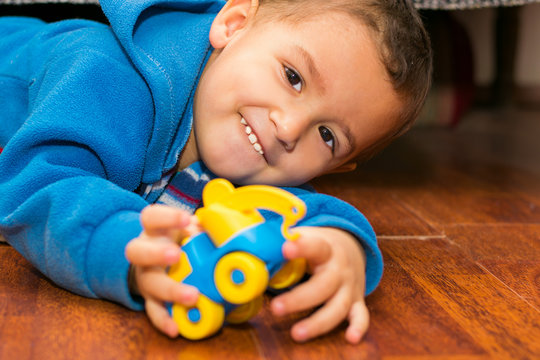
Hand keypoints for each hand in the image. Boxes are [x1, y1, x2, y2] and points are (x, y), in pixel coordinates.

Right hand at [124, 205, 200, 336]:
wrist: (155, 261)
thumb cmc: (176, 240)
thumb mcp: (187, 230)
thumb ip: (202, 227)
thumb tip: (223, 227)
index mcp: (154, 231)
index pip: (151, 217)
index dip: (166, 217)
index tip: (186, 220)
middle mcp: (144, 252)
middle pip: (137, 251)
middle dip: (156, 253)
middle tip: (176, 255)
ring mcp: (145, 277)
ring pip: (149, 283)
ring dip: (170, 290)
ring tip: (192, 296)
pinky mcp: (150, 298)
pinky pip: (153, 311)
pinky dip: (164, 320)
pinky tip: (175, 329)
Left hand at [270, 226, 368, 343]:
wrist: (350, 247)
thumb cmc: (317, 245)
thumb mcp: (304, 238)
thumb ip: (282, 243)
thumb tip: (251, 249)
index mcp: (325, 249)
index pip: (315, 247)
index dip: (301, 247)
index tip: (286, 248)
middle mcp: (339, 269)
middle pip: (322, 286)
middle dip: (299, 299)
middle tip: (275, 308)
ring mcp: (349, 287)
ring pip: (338, 307)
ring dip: (318, 322)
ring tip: (296, 333)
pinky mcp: (356, 301)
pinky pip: (361, 316)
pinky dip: (358, 327)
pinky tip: (351, 338)